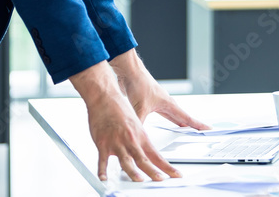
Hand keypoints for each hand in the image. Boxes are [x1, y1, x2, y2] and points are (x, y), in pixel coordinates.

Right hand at [70, 61, 181, 182]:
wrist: (105, 97)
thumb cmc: (119, 108)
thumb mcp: (135, 123)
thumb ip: (137, 140)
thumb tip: (142, 152)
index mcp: (140, 136)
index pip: (156, 155)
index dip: (167, 167)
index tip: (176, 174)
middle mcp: (130, 140)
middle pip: (144, 160)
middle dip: (154, 172)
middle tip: (161, 180)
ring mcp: (116, 142)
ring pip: (126, 161)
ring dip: (133, 172)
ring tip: (139, 180)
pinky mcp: (102, 143)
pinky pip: (103, 160)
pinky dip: (103, 170)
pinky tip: (104, 178)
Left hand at [110, 49, 209, 130]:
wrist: (129, 72)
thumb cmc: (138, 84)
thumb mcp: (139, 108)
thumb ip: (140, 124)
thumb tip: (139, 138)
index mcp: (168, 104)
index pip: (187, 118)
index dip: (198, 125)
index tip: (209, 129)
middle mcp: (165, 103)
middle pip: (182, 117)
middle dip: (191, 125)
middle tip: (199, 132)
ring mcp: (158, 102)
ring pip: (172, 115)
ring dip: (179, 122)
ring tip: (184, 129)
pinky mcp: (150, 102)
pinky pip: (162, 114)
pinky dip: (167, 119)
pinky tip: (164, 122)